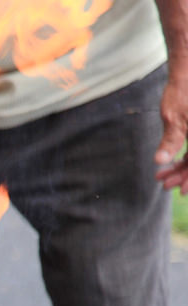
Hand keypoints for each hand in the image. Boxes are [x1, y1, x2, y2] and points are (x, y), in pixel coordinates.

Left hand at [154, 64, 187, 191]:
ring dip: (183, 167)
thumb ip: (171, 141)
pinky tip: (171, 163)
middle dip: (184, 174)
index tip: (179, 190)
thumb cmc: (182, 95)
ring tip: (162, 175)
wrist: (187, 75)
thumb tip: (160, 160)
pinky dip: (186, 157)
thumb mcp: (174, 120)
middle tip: (164, 183)